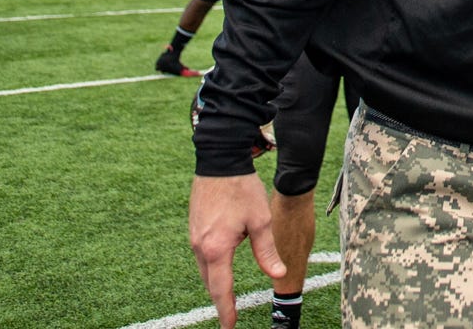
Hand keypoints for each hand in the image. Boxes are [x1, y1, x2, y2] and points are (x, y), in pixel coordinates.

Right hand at [190, 174, 285, 328]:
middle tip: (230, 315)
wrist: (220, 161)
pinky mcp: (194, 228)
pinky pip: (203, 255)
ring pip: (205, 269)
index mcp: (216, 248)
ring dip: (216, 282)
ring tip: (226, 296)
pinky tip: (220, 267)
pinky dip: (211, 266)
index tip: (229, 326)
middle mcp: (200, 246)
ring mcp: (194, 237)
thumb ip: (266, 251)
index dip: (226, 309)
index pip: (221, 288)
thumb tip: (278, 274)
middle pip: (210, 282)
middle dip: (220, 299)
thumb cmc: (241, 189)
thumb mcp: (260, 220)